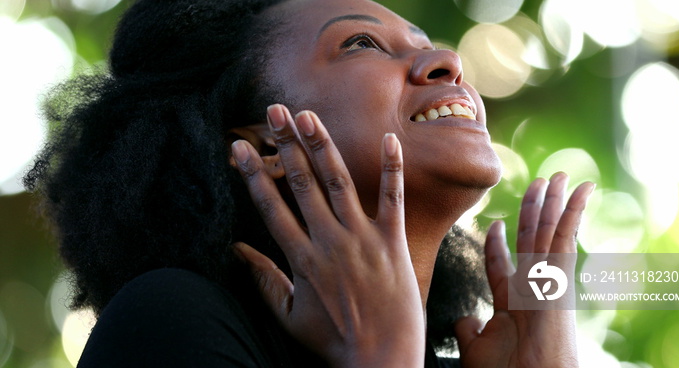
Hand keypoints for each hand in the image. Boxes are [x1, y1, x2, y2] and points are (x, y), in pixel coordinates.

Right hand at [230, 105, 424, 367]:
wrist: (382, 357)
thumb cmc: (333, 340)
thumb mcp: (288, 315)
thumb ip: (262, 279)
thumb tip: (236, 250)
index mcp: (301, 258)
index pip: (270, 206)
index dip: (252, 174)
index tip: (238, 147)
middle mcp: (329, 241)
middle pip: (301, 183)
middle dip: (285, 144)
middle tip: (273, 112)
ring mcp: (363, 238)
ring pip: (339, 182)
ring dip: (323, 146)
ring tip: (309, 116)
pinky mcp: (392, 241)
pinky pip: (393, 198)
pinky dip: (392, 168)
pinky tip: (390, 139)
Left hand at [455, 173, 593, 367]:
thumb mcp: (476, 347)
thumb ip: (468, 328)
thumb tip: (464, 319)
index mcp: (510, 299)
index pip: (501, 262)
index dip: (495, 242)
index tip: (491, 223)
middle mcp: (531, 285)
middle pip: (531, 238)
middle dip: (533, 210)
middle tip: (538, 183)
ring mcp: (548, 279)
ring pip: (550, 231)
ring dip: (555, 202)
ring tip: (558, 175)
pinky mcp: (563, 278)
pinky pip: (568, 237)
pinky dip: (575, 211)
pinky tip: (581, 190)